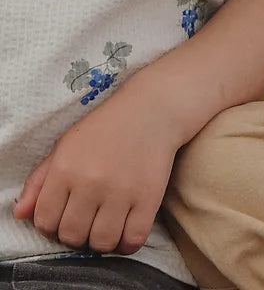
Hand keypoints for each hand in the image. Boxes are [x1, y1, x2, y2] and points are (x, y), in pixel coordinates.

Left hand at [13, 88, 179, 253]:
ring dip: (102, 240)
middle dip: (77, 232)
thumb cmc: (107, 127)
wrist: (153, 109)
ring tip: (108, 224)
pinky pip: (133, 239)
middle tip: (89, 219)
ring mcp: (121, 191)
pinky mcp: (149, 197)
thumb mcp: (67, 146)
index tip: (67, 215)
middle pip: (72, 235)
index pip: (45, 221)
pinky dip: (128, 243)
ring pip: (102, 242)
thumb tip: (19, 214)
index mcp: (65, 169)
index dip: (53, 224)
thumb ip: (39, 180)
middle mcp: (90, 183)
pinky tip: (127, 231)